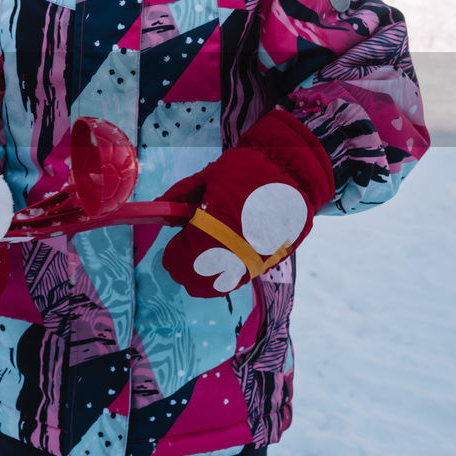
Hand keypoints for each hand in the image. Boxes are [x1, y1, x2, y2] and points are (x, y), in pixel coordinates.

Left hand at [161, 110, 333, 296]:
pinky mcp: (268, 263)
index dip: (172, 254)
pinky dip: (226, 271)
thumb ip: (180, 195)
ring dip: (205, 274)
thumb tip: (160, 207)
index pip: (180, 261)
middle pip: (195, 283)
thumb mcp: (208, 176)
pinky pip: (238, 278)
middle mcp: (233, 252)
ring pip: (217, 287)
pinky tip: (226, 251)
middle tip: (186, 248)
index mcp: (213, 227)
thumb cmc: (248, 168)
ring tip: (206, 249)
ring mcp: (253, 262)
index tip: (175, 241)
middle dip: (185, 268)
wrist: (296, 171)